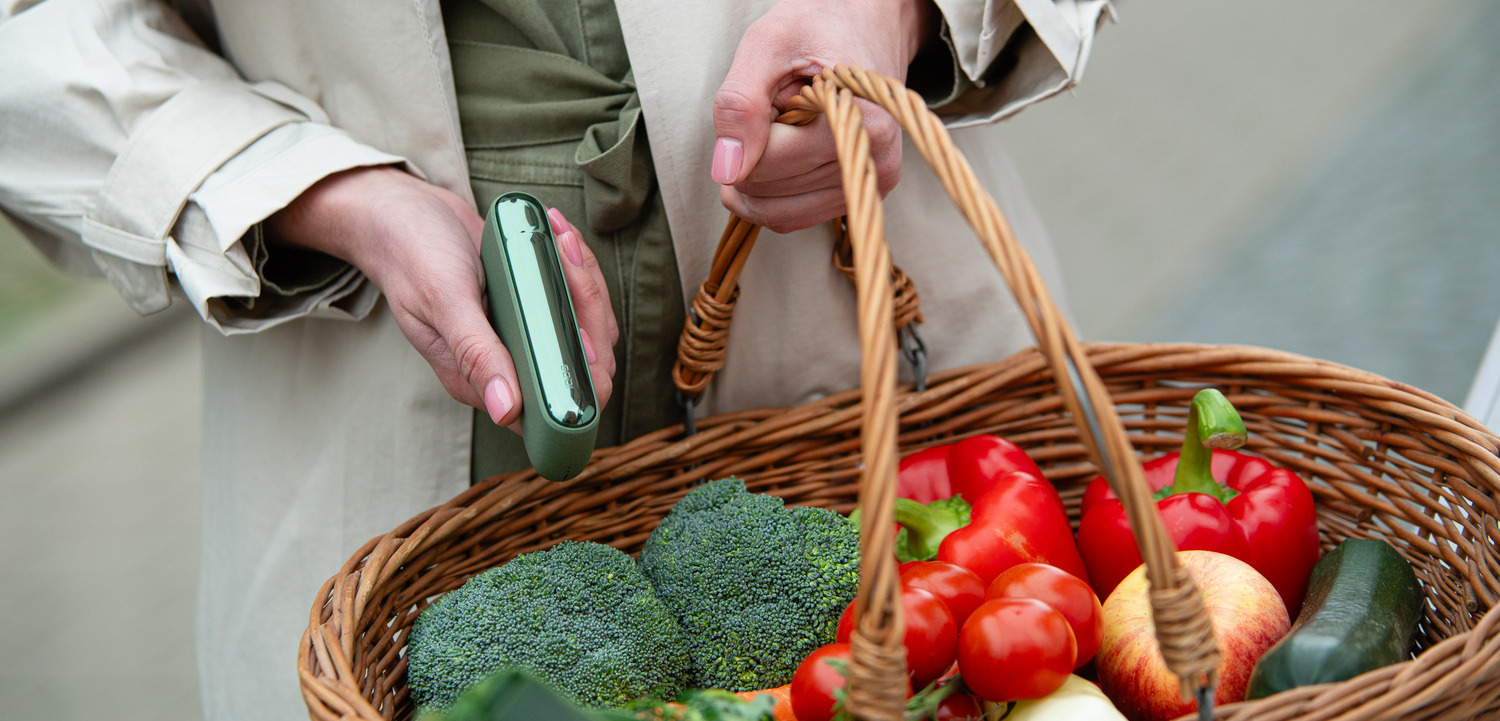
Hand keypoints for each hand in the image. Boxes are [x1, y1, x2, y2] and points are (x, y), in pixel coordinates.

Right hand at [268, 166, 618, 427]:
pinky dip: (576, 266)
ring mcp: (522, 334)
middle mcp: (507, 363)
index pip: (552, 406)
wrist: (401, 212)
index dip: (581, 378)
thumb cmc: (411, 255)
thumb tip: (506, 411)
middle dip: (589, 311)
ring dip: (586, 282)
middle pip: (583, 365)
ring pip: (586, 328)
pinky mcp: (531, 305)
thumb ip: (476, 354)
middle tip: (568, 260)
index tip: (580, 329)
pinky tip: (560, 236)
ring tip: (562, 239)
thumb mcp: (443, 301)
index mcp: (480, 380)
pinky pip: (574, 298)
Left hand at [711, 0, 935, 233]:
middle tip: (774, 108)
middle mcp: (874, 163)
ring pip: (774, 212)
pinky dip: (767, 193)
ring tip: (779, 127)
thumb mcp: (768, 43)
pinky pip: (790, 217)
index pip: (768, 162)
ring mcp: (866, 186)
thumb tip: (728, 168)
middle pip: (768, 190)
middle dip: (751, 153)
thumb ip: (741, 102)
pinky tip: (776, 154)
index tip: (773, 94)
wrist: (863, 29)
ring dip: (756, 174)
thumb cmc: (820, 27)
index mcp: (862, 123)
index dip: (748, 131)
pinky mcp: (855, 198)